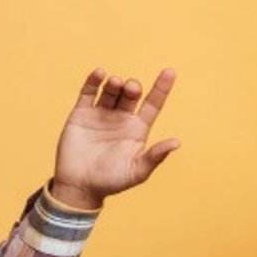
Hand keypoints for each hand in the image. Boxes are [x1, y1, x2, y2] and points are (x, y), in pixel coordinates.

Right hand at [50, 68, 179, 209]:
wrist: (80, 186)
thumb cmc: (112, 182)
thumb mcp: (138, 171)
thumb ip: (155, 156)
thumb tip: (176, 142)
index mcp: (138, 129)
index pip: (153, 104)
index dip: (161, 88)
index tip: (170, 71)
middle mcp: (121, 118)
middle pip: (131, 94)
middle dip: (133, 87)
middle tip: (131, 87)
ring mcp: (101, 114)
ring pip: (111, 91)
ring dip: (114, 83)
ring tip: (116, 82)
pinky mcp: (81, 114)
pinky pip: (88, 92)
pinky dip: (93, 81)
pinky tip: (100, 73)